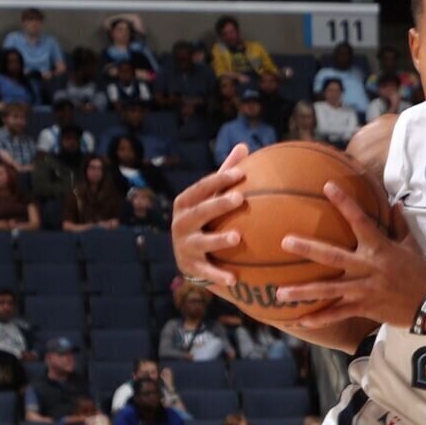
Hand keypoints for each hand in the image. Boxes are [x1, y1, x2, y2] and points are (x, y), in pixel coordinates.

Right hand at [170, 146, 251, 289]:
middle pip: (200, 211)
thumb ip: (225, 174)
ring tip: (237, 237)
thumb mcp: (211, 197)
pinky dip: (219, 275)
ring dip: (218, 240)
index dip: (220, 179)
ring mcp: (184, 245)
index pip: (202, 187)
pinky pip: (206, 271)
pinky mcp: (190, 267)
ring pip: (202, 241)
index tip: (241, 173)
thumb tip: (244, 146)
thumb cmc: (206, 219)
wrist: (188, 256)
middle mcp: (181, 223)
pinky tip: (234, 278)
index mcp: (185, 203)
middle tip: (239, 199)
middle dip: (218, 204)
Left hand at [275, 187, 425, 330]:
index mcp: (379, 247)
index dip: (344, 202)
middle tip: (285, 242)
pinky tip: (301, 322)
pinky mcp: (364, 307)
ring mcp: (363, 289)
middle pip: (332, 256)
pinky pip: (338, 314)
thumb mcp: (411, 245)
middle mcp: (367, 267)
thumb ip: (399, 224)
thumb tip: (395, 203)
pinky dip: (320, 319)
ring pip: (328, 290)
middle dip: (308, 249)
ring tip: (279, 292)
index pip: (359, 220)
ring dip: (303, 292)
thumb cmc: (419, 272)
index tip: (327, 187)